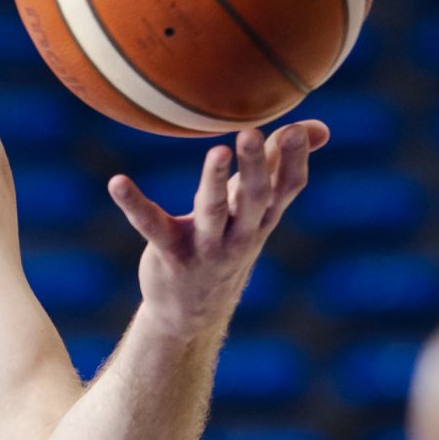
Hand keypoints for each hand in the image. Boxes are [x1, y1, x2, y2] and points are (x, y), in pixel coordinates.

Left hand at [110, 121, 327, 343]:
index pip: (286, 189)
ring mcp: (206, 246)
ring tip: (217, 151)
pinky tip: (117, 182)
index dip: (294, 162)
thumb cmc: (228, 241)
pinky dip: (134, 204)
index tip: (297, 132)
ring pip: (212, 211)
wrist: (192, 311)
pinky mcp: (170, 253)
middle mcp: (240, 233)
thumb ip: (282, 165)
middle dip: (255, 167)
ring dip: (213, 181)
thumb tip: (321, 128)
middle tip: (253, 133)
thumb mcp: (255, 208)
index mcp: (262, 217)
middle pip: (253, 198)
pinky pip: (151, 224)